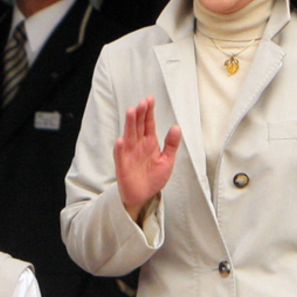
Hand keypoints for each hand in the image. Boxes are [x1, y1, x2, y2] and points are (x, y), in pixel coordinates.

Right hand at [115, 95, 180, 220]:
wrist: (144, 196)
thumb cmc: (153, 178)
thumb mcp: (167, 160)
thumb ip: (171, 144)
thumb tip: (176, 128)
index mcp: (149, 142)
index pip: (148, 123)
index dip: (149, 112)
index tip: (150, 100)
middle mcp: (138, 145)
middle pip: (138, 126)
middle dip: (140, 114)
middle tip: (142, 102)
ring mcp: (129, 154)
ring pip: (129, 136)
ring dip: (129, 124)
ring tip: (131, 112)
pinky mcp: (122, 166)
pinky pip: (120, 156)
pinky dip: (120, 149)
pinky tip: (121, 140)